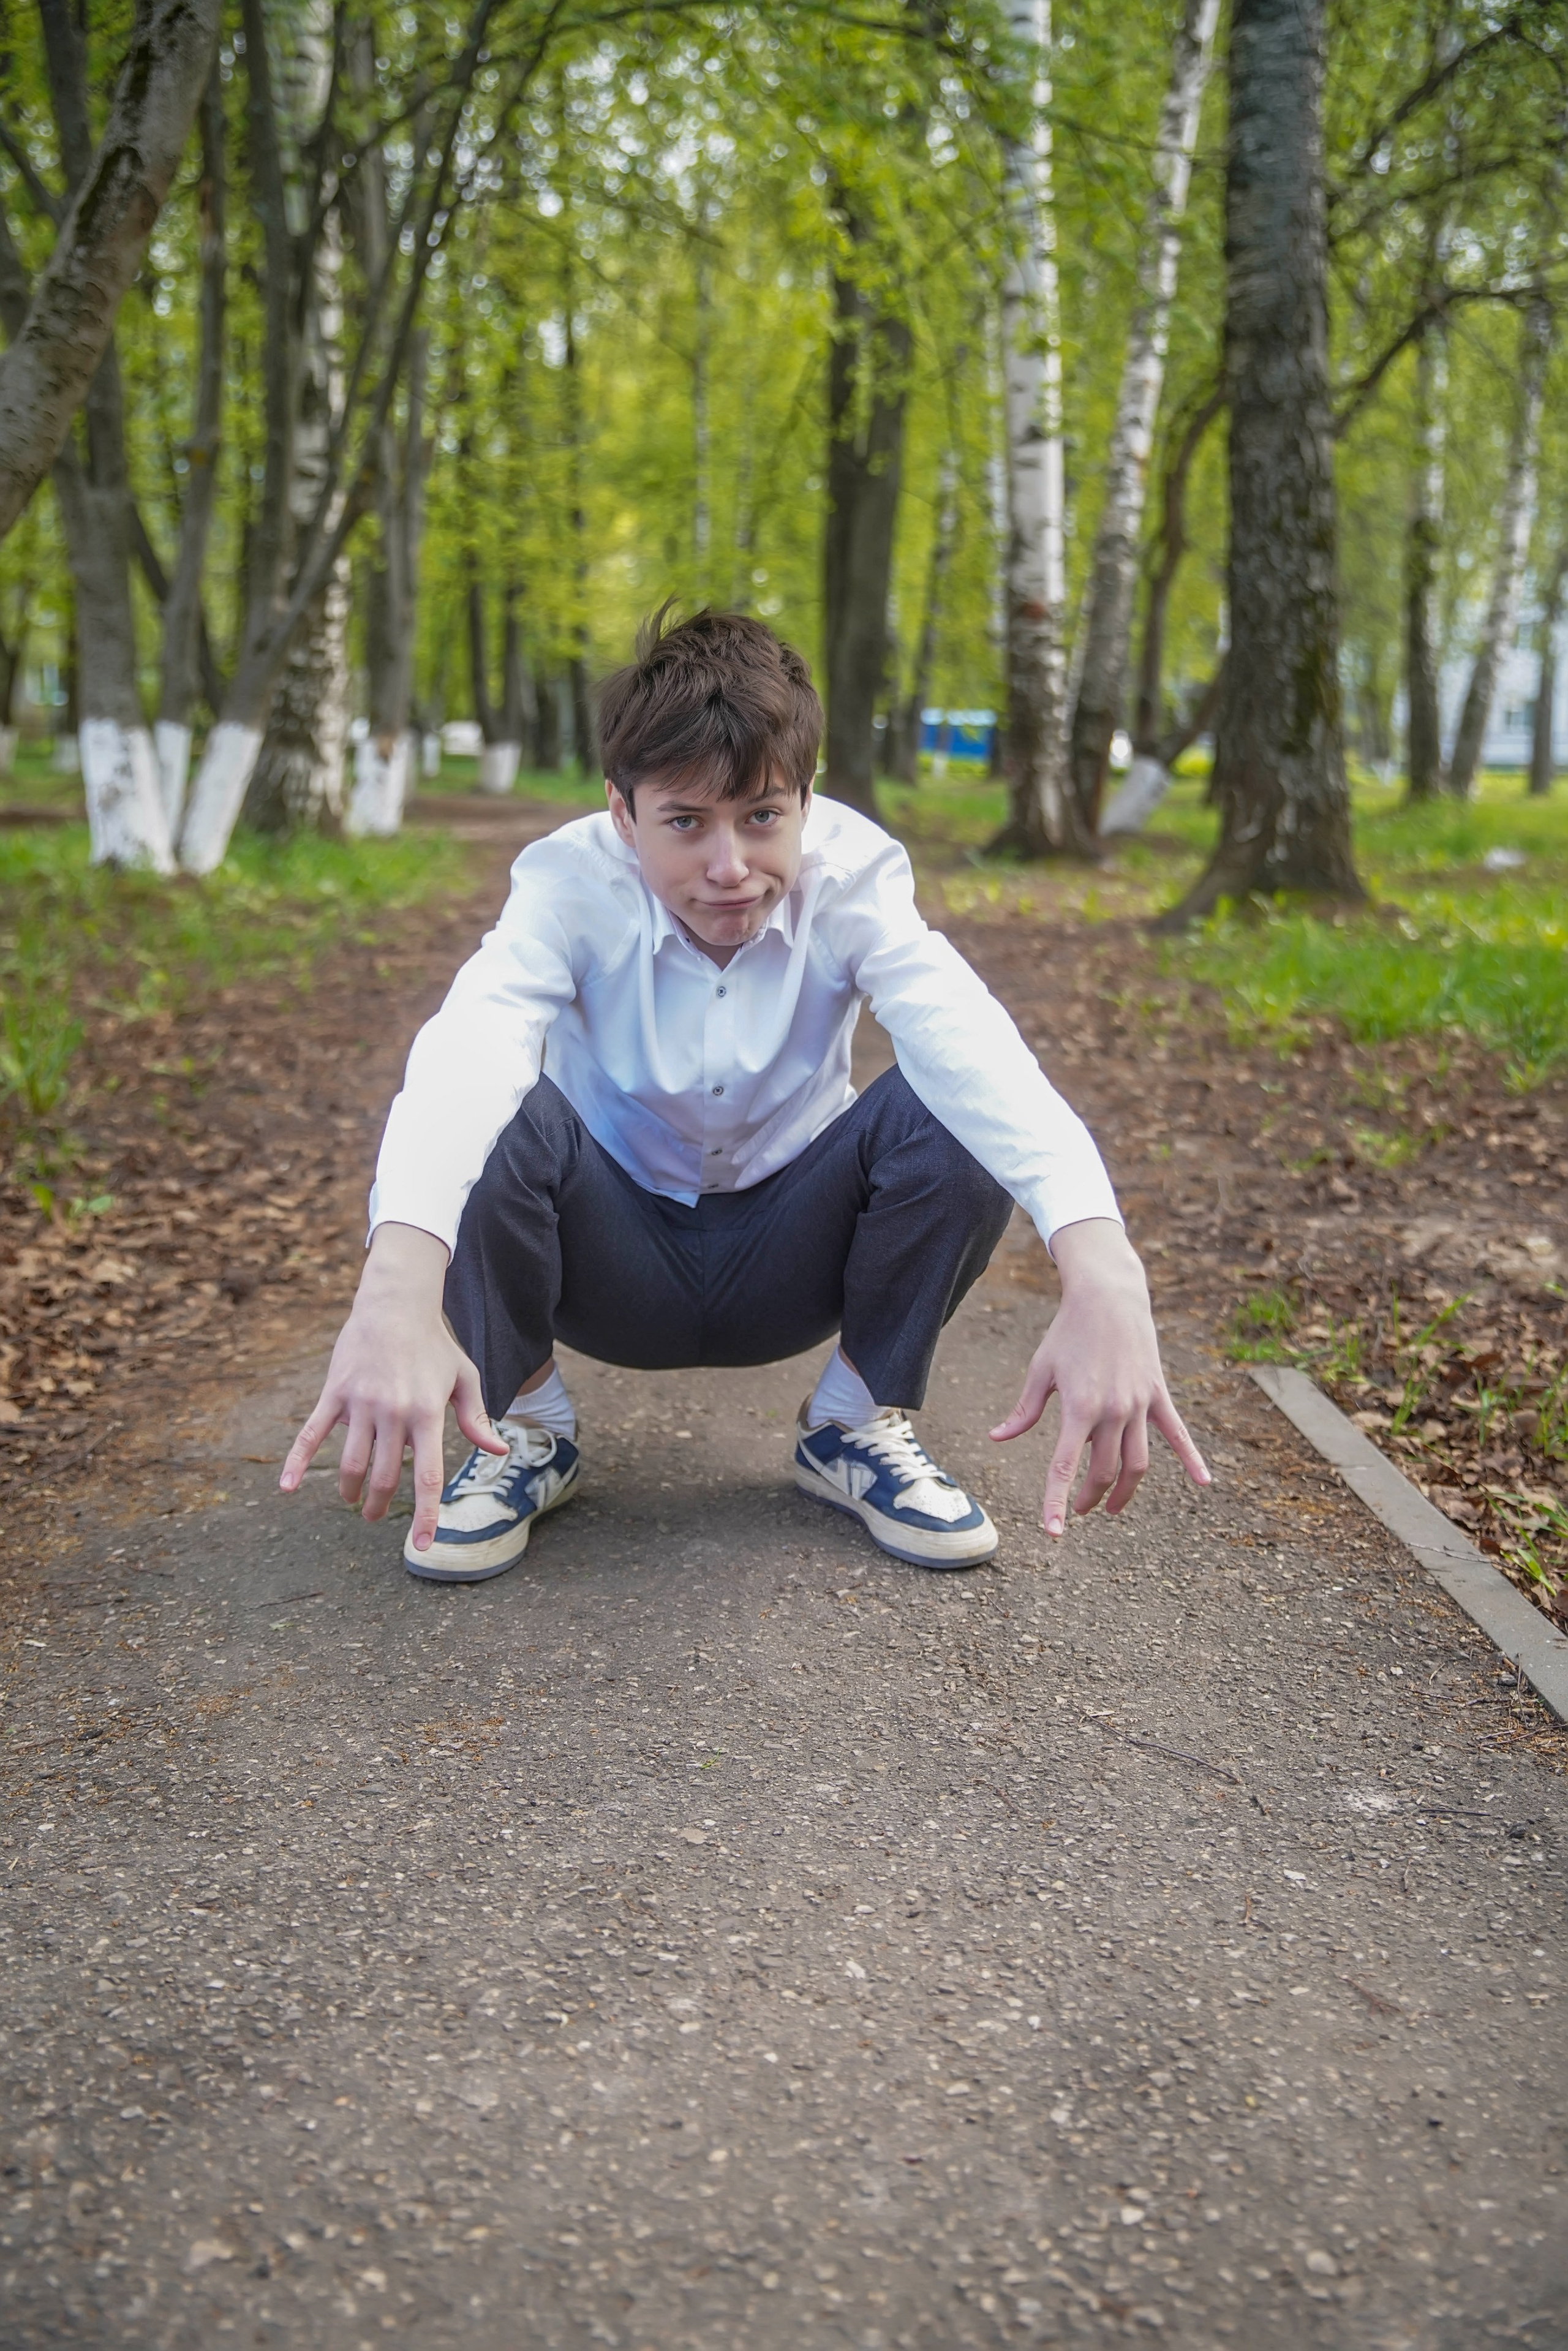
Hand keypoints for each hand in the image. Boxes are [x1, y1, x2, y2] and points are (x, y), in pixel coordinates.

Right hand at [279, 1222, 504, 1551]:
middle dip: (382, 1506)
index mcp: (428, 1413)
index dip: (425, 1515)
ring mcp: (361, 1404)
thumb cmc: (434, 1344)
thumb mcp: (464, 1377)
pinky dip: (297, 1463)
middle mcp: (394, 1412)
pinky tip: (287, 1488)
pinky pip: (312, 1434)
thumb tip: (498, 1451)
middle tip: (378, 1516)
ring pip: (353, 1463)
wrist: (394, 1304)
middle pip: (385, 1476)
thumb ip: (476, 1418)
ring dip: (352, 1490)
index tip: (422, 1544)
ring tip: (355, 1501)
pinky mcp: (334, 1394)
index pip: (428, 1476)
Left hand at [988, 1218, 1208, 1536]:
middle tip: (1078, 1511)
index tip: (1053, 1533)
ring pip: (1138, 1463)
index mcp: (1079, 1407)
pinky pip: (1177, 1434)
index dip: (1058, 1503)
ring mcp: (1140, 1404)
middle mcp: (1113, 1410)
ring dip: (1124, 1491)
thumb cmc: (1068, 1332)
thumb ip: (1024, 1411)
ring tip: (1110, 1507)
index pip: (1065, 1467)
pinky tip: (1203, 1483)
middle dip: (1089, 1498)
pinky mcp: (1158, 1395)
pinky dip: (1191, 1459)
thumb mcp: (1041, 1370)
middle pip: (1104, 1471)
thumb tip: (997, 1438)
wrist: (1108, 1296)